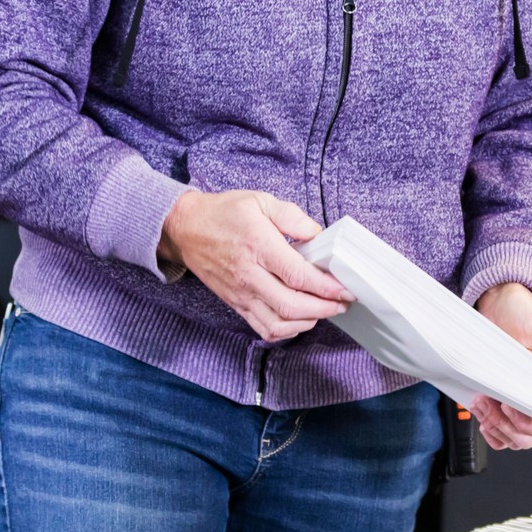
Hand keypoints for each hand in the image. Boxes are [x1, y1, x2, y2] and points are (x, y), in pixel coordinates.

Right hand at [159, 190, 351, 340]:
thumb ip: (291, 216)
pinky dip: (286, 330)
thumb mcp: (259, 200)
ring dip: (307, 322)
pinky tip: (300, 319)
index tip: (346, 288)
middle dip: (324, 308)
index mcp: (258, 246)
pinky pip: (264, 328)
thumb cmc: (224, 213)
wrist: (186, 229)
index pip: (298, 275)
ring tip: (325, 310)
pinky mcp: (236, 304)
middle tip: (342, 302)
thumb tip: (316, 233)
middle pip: (292, 305)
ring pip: (279, 322)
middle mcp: (249, 275)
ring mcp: (242, 293)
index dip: (327, 286)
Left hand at [471, 282, 531, 450]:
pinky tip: (481, 414)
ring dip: (494, 427)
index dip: (529, 424)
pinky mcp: (498, 400)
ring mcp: (516, 402)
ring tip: (480, 403)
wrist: (501, 302)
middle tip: (488, 403)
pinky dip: (488, 430)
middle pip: (527, 438)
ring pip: (511, 438)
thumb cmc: (524, 313)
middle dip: (505, 427)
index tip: (510, 406)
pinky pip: (498, 432)